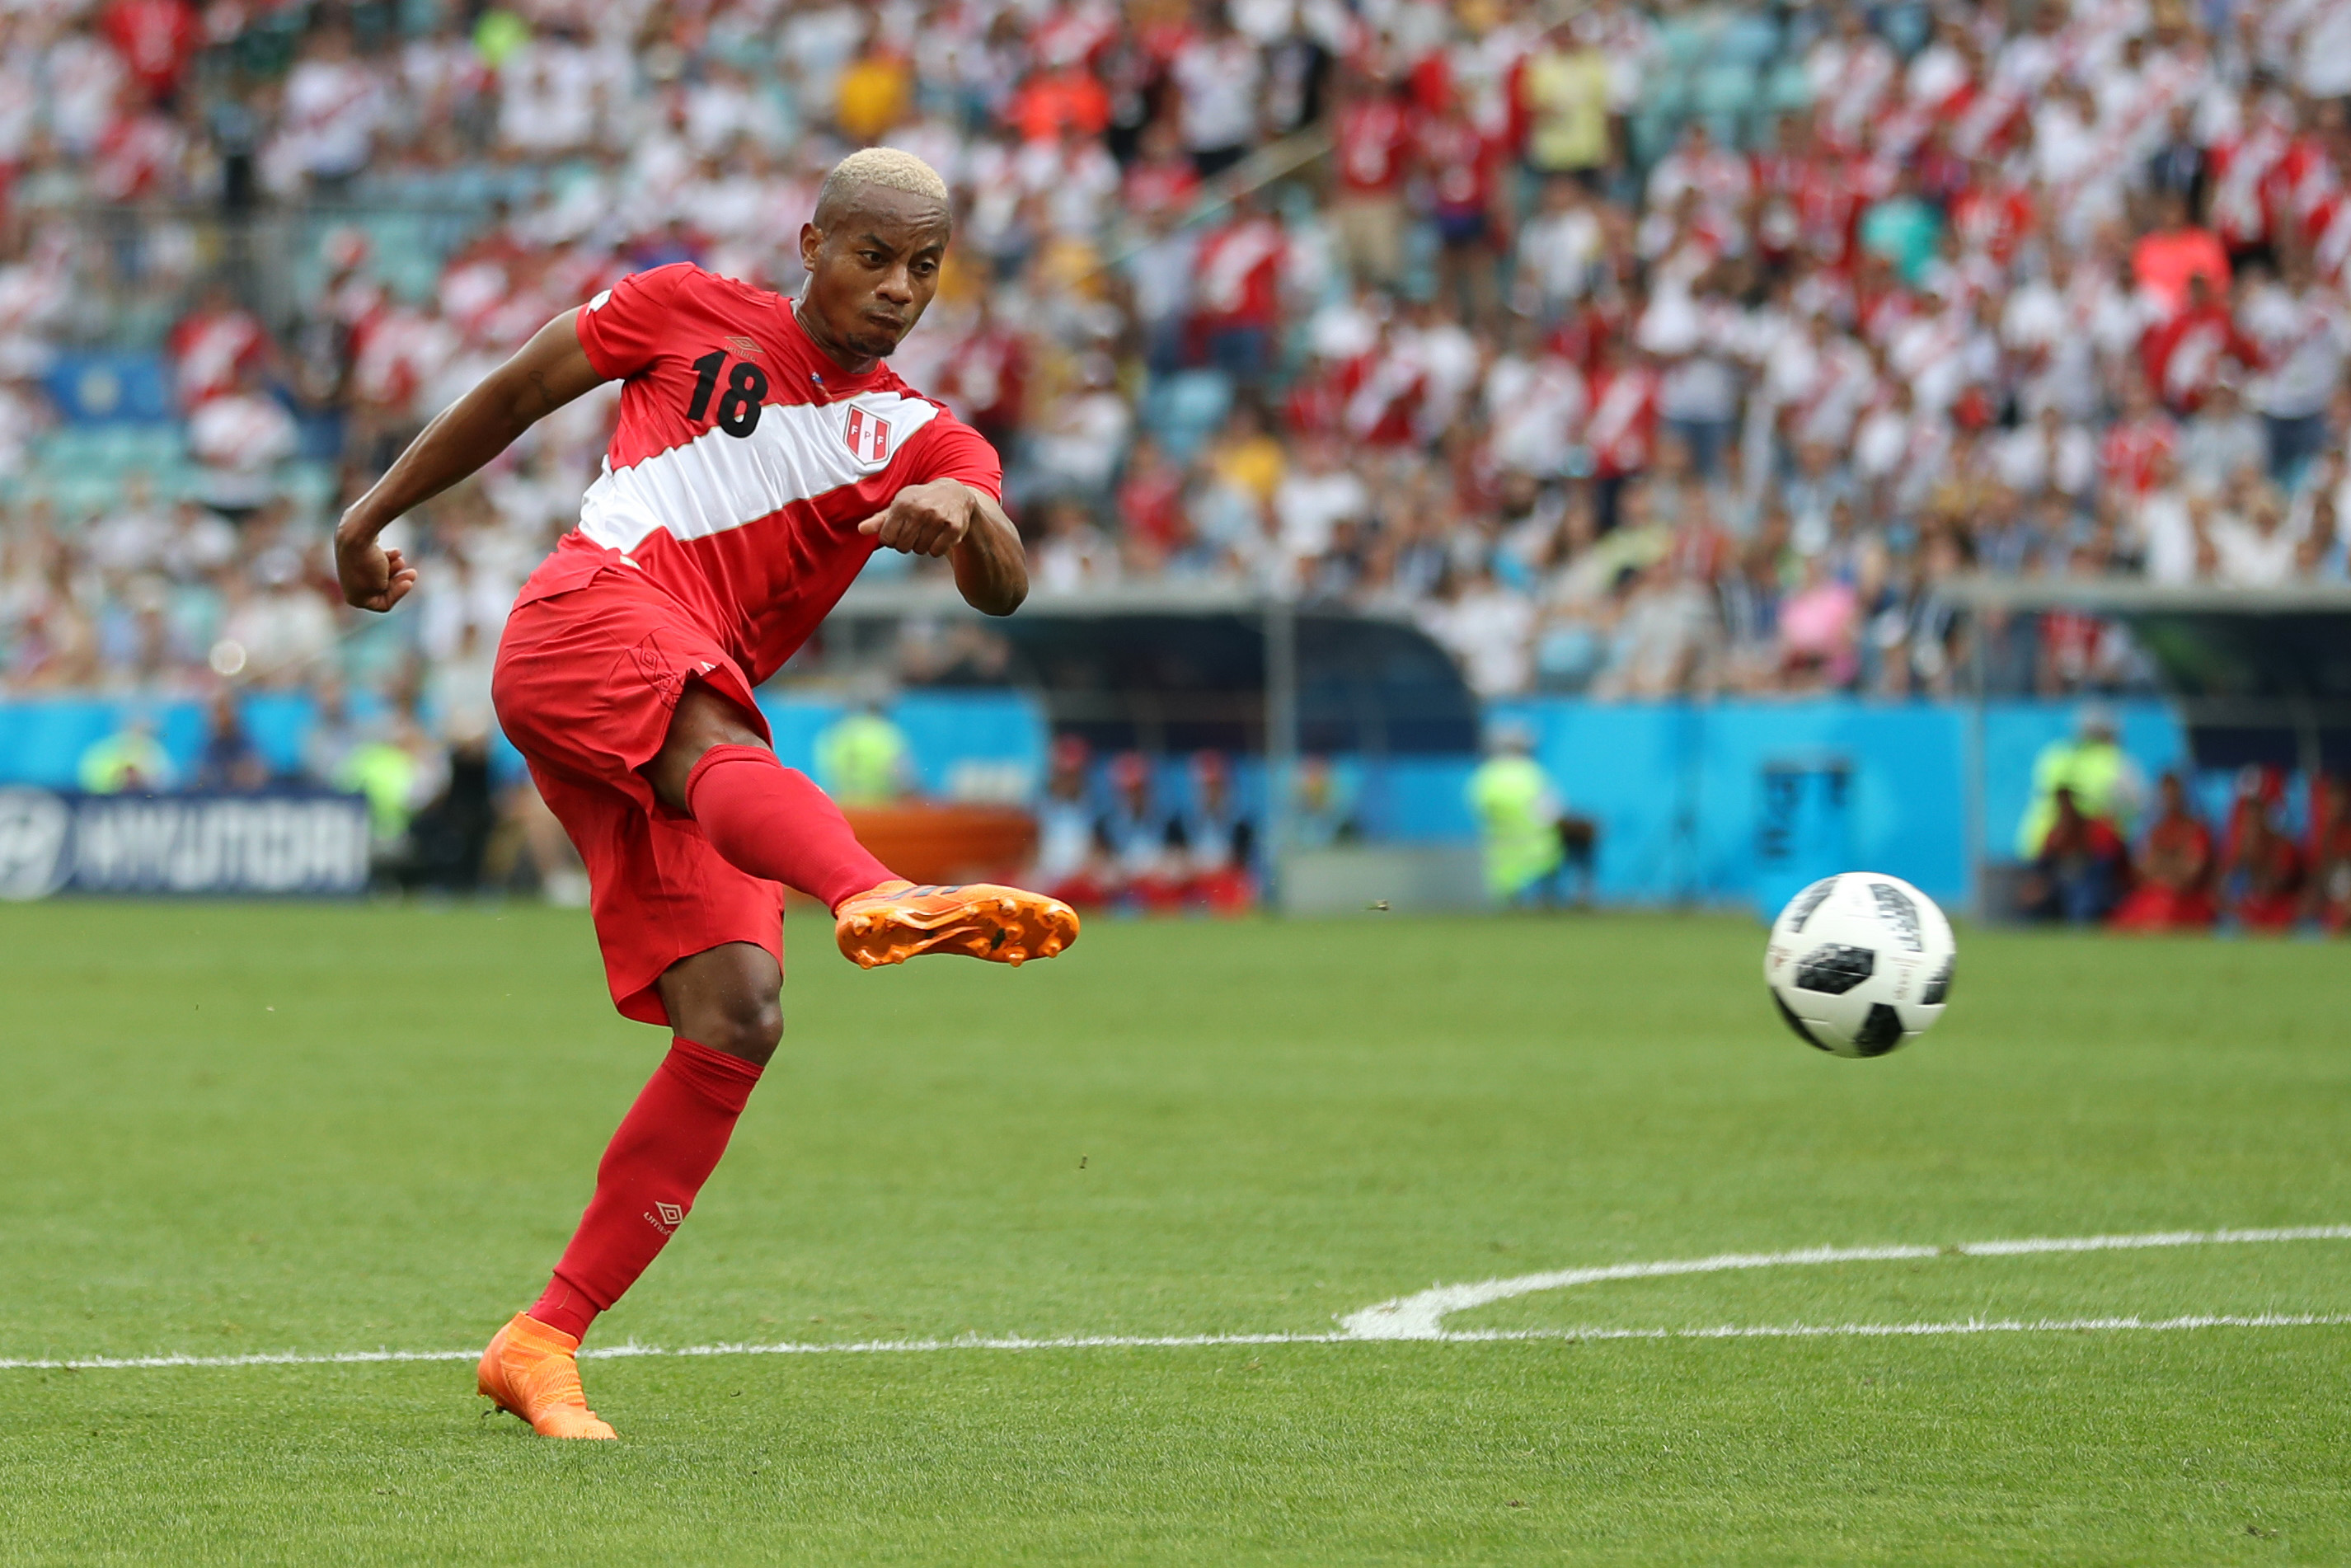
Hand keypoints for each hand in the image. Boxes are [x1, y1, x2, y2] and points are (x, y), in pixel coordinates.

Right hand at [335, 521, 418, 612]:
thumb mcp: (383, 585)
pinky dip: (388, 557)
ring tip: (400, 559)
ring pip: (381, 573)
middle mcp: (351, 586)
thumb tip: (384, 582)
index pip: (383, 604)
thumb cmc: (370, 564)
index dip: (398, 593)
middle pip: (383, 588)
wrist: (356, 535)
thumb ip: (387, 590)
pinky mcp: (357, 554)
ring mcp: (352, 569)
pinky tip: (396, 552)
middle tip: (413, 573)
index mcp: (355, 598)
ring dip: (395, 567)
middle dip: (399, 579)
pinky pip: (377, 560)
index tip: (408, 582)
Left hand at [857, 480, 974, 557]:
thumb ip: (880, 520)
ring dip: (922, 546)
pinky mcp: (953, 528)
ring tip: (927, 531)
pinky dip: (936, 548)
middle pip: (903, 547)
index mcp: (903, 504)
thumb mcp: (899, 505)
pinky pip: (936, 551)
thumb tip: (861, 529)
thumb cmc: (921, 500)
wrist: (954, 493)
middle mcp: (920, 510)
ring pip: (920, 550)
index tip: (899, 531)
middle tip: (914, 532)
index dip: (891, 539)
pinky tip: (938, 535)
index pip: (887, 539)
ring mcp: (938, 519)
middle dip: (906, 544)